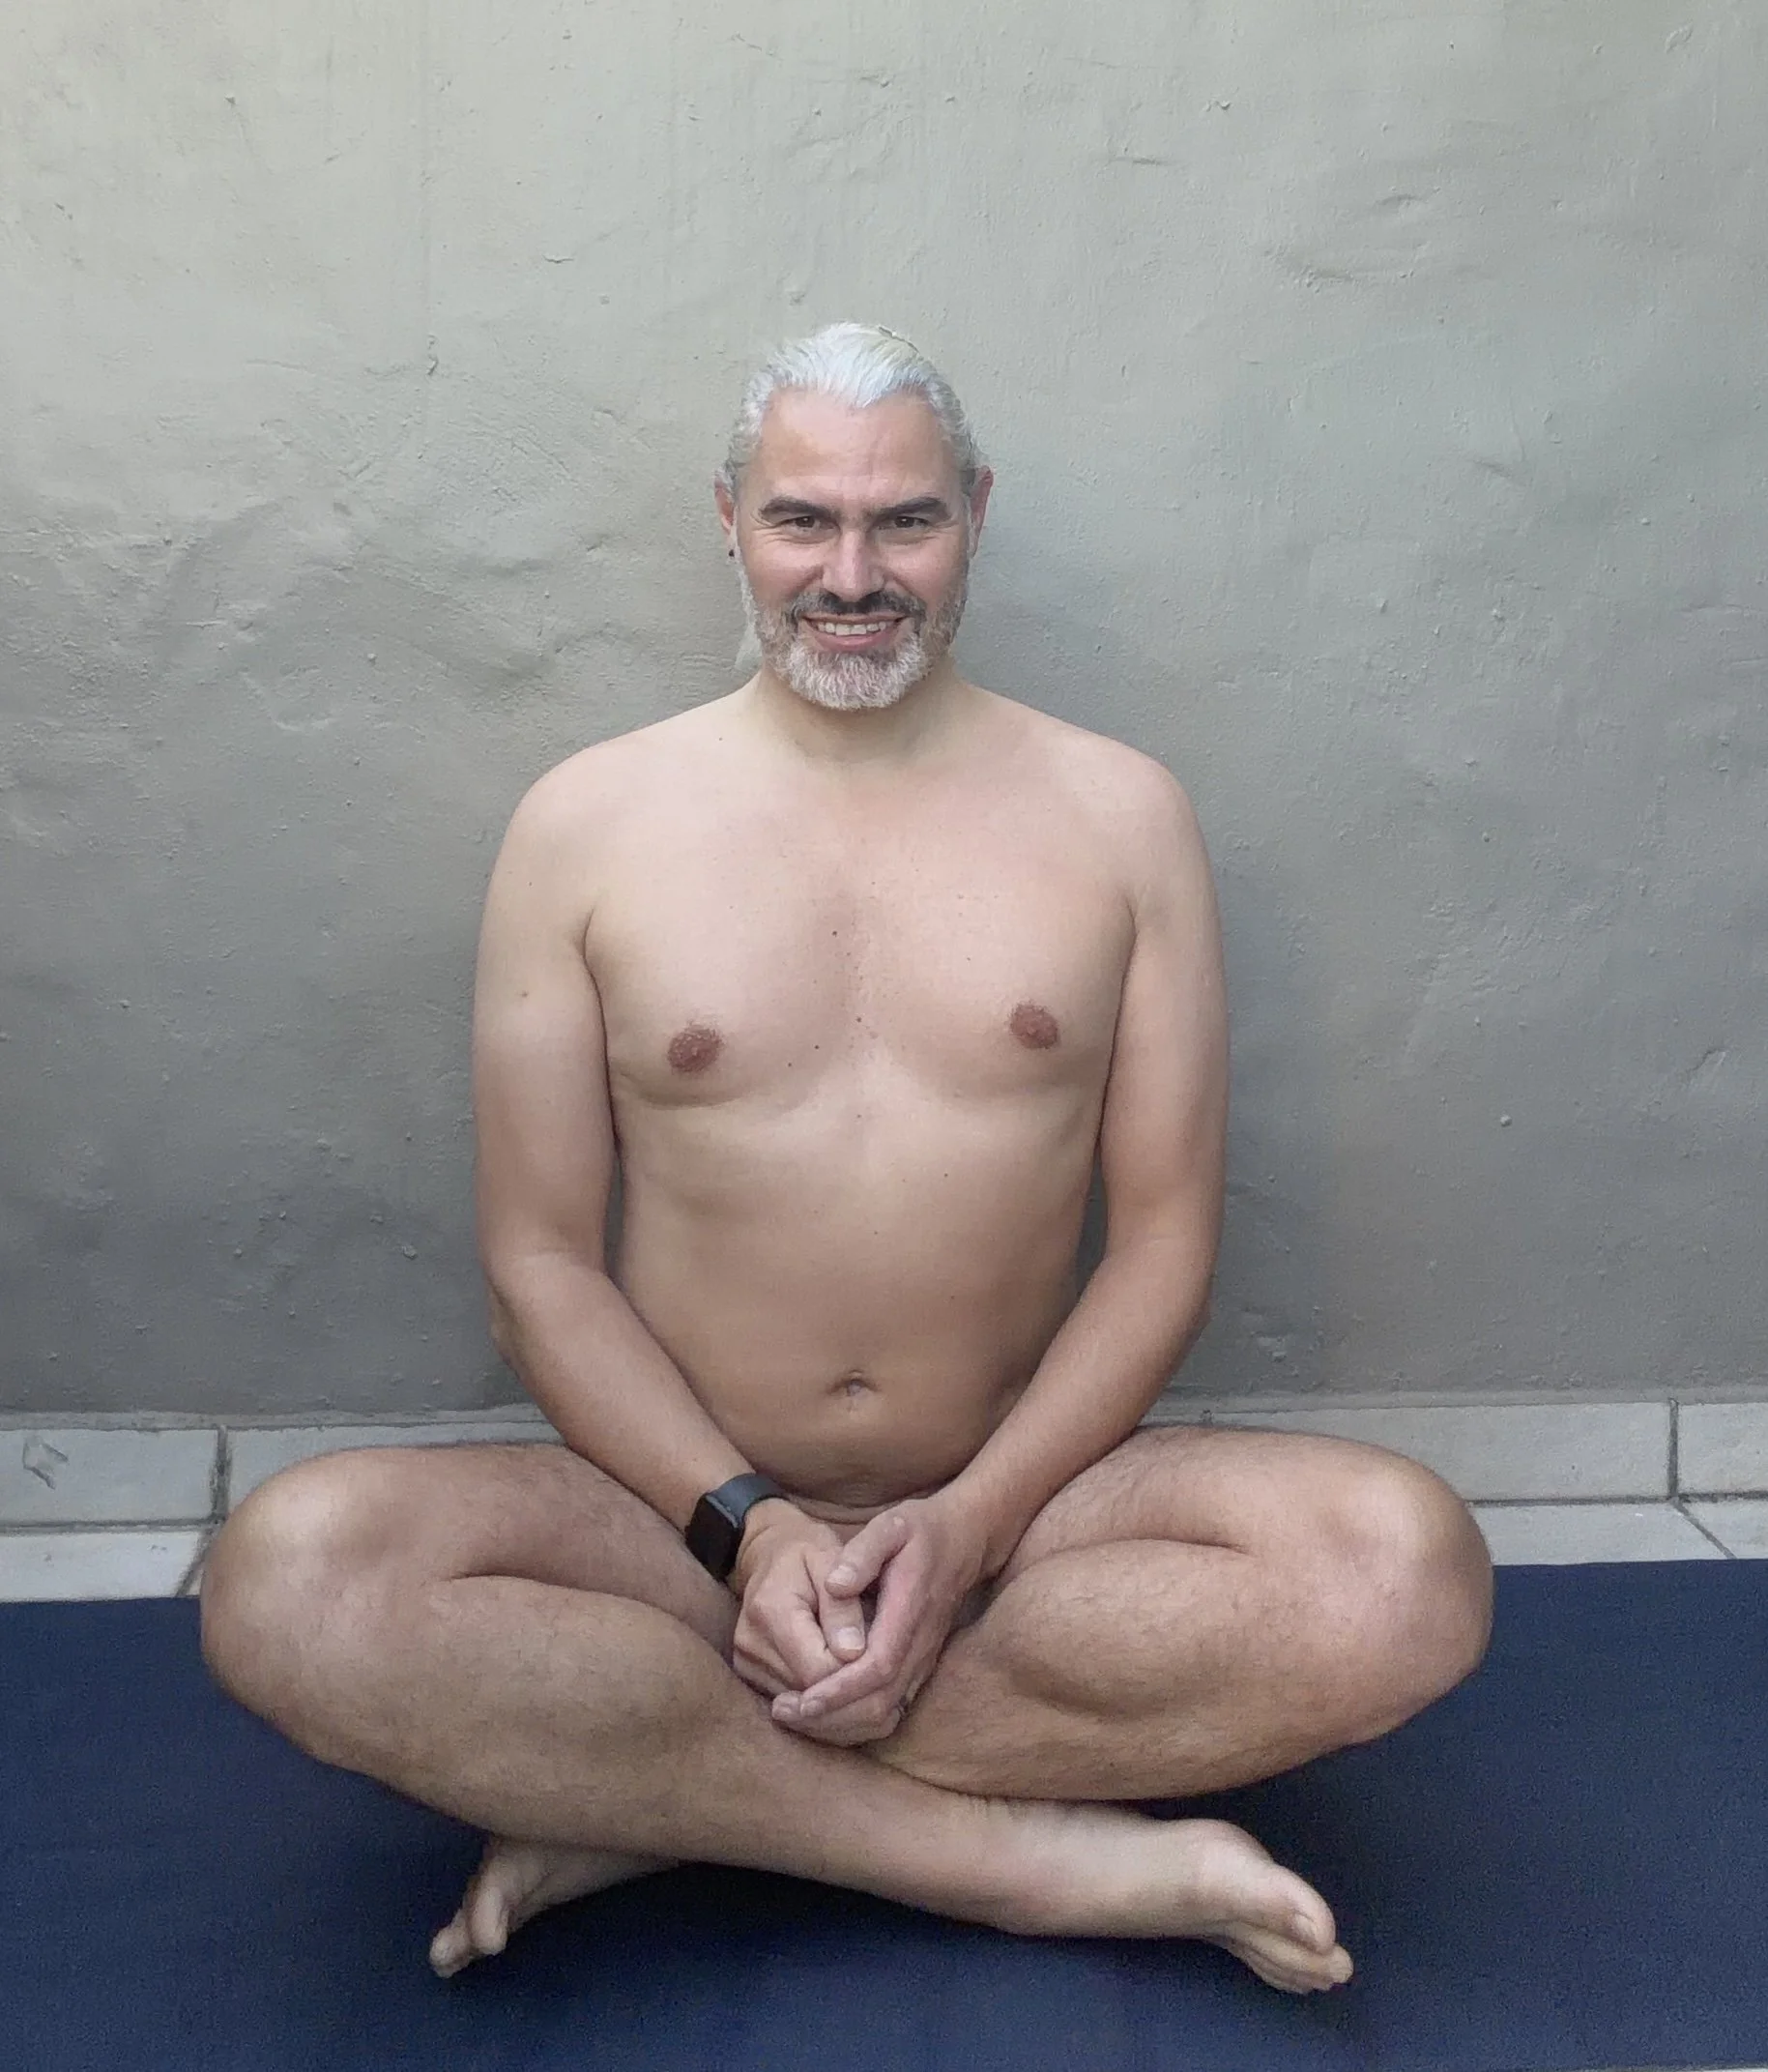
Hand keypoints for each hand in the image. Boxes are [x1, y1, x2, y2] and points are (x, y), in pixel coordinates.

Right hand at [728, 1504, 871, 1703]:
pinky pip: (794, 1707)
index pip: (820, 1668)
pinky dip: (823, 1703)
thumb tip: (854, 1653)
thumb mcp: (830, 1559)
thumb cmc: (808, 1551)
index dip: (857, 1672)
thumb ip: (842, 1606)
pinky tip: (845, 1684)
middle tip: (885, 1674)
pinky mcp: (749, 1676)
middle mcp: (751, 1645)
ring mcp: (746, 1664)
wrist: (770, 1554)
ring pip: (804, 1709)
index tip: (884, 1657)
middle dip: (852, 1690)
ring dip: (839, 1700)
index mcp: (771, 1611)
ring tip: (866, 1675)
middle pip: (811, 1694)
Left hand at [770, 1493, 988, 1746]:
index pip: (878, 1666)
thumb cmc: (922, 1530)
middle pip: (879, 1702)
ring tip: (794, 1716)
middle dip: (831, 1716)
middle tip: (784, 1712)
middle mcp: (920, 1645)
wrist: (964, 1541)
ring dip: (839, 1723)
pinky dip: (854, 1720)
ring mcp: (922, 1660)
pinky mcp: (918, 1667)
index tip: (803, 1700)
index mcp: (910, 1610)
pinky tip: (822, 1714)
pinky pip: (889, 1709)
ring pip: (885, 1713)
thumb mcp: (891, 1525)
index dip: (841, 1689)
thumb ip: (863, 1553)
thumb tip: (834, 1585)